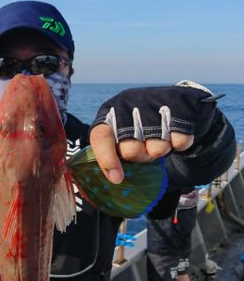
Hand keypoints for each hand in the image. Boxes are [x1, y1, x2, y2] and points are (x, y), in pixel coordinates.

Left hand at [90, 84, 216, 183]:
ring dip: (159, 150)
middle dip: (140, 157)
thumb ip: (112, 154)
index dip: (107, 160)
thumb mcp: (120, 137)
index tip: (117, 179)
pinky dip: (178, 144)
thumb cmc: (138, 128)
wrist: (173, 104)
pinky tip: (174, 133)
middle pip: (131, 150)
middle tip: (144, 149)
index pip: (101, 137)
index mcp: (108, 113)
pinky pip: (179, 141)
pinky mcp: (178, 105)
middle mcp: (127, 103)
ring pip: (157, 148)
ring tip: (159, 139)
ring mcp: (152, 101)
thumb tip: (114, 178)